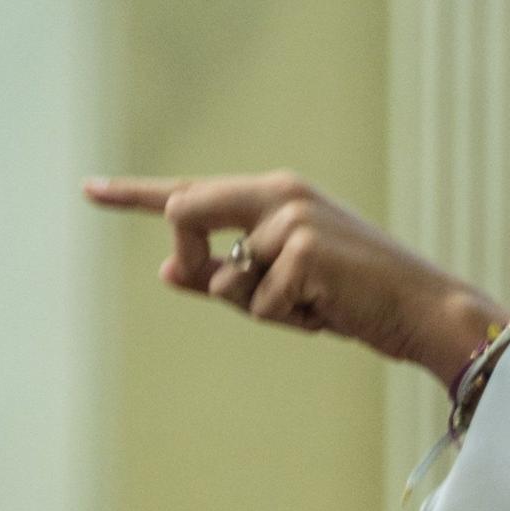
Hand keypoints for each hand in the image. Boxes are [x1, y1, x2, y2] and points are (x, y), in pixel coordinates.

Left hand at [83, 171, 509, 389]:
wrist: (422, 310)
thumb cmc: (355, 300)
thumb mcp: (281, 288)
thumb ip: (223, 275)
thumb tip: (166, 271)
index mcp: (275, 193)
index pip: (190, 194)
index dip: (133, 194)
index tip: (87, 189)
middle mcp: (280, 194)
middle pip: (185, 217)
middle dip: (203, 266)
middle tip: (268, 298)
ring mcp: (291, 219)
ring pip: (224, 279)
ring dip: (261, 308)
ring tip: (317, 305)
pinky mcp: (303, 250)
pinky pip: (258, 305)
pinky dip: (289, 321)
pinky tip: (330, 311)